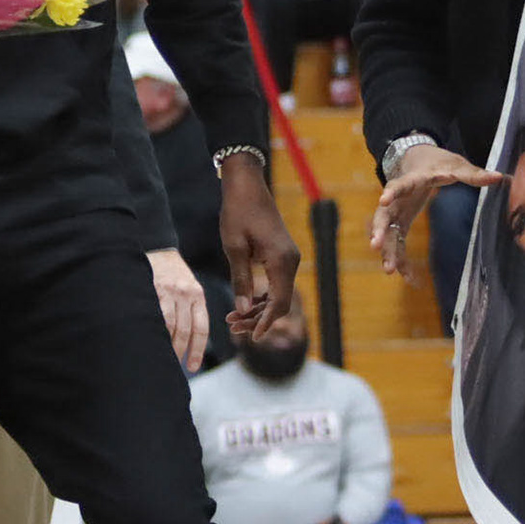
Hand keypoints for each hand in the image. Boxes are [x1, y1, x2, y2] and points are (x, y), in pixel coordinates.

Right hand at [147, 248, 209, 371]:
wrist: (157, 247)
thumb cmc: (173, 273)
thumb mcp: (189, 287)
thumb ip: (192, 309)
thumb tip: (189, 340)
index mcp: (197, 295)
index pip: (200, 328)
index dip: (197, 350)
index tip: (192, 366)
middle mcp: (185, 293)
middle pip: (185, 330)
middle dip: (180, 350)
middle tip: (174, 365)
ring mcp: (169, 291)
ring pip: (170, 325)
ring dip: (166, 344)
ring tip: (162, 356)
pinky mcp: (154, 288)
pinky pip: (156, 315)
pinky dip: (154, 329)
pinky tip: (151, 339)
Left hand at [219, 155, 300, 341]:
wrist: (246, 184)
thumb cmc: (237, 212)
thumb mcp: (233, 247)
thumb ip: (240, 280)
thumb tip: (242, 310)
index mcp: (281, 260)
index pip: (279, 302)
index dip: (266, 322)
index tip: (252, 339)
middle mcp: (291, 260)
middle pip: (280, 301)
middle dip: (259, 318)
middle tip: (233, 328)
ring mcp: (289, 257)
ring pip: (278, 294)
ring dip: (258, 308)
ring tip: (233, 319)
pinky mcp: (282, 254)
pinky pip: (276, 282)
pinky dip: (262, 295)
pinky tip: (244, 303)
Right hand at [370, 143, 500, 280]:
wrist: (418, 159)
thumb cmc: (437, 162)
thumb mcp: (456, 164)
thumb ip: (474, 174)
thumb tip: (499, 177)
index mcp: (412, 180)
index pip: (399, 185)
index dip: (391, 192)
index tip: (383, 200)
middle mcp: (398, 197)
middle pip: (384, 213)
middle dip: (379, 229)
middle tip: (375, 244)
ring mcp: (397, 211)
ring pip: (388, 232)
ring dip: (388, 250)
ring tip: (389, 269)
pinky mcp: (400, 222)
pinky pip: (397, 242)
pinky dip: (401, 258)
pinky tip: (408, 278)